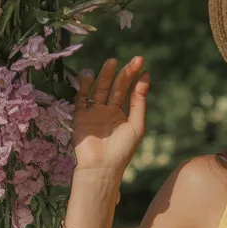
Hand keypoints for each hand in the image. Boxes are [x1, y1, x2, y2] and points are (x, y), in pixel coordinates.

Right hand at [72, 56, 150, 175]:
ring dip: (104, 75)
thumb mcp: (137, 125)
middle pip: (114, 87)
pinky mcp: (79, 116)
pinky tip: (89, 74)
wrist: (101, 167)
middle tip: (133, 60)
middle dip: (123, 73)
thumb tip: (146, 76)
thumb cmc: (122, 150)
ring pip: (98, 89)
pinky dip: (83, 86)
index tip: (142, 65)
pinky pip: (81, 98)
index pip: (128, 90)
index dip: (135, 78)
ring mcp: (93, 113)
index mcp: (121, 114)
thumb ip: (139, 101)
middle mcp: (107, 111)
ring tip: (112, 62)